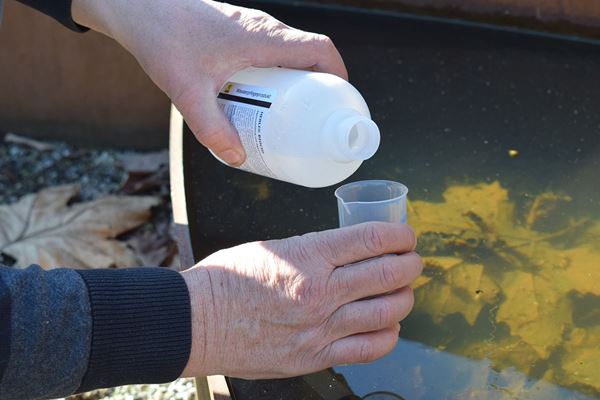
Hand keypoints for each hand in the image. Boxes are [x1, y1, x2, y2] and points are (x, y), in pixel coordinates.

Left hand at [71, 0, 347, 165]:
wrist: (137, 6)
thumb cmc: (163, 37)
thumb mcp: (187, 91)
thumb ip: (211, 128)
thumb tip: (236, 157)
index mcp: (264, 39)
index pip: (320, 50)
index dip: (339, 75)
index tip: (341, 101)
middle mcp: (264, 29)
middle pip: (311, 54)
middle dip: (320, 87)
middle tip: (315, 118)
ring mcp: (252, 27)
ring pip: (291, 53)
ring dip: (298, 81)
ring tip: (292, 114)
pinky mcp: (238, 31)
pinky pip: (273, 52)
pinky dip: (279, 74)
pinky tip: (261, 97)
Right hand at [180, 222, 421, 378]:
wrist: (196, 322)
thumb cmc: (227, 281)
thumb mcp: (273, 249)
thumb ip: (314, 252)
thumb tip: (348, 252)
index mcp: (307, 257)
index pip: (371, 239)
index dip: (399, 235)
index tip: (406, 236)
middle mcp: (319, 293)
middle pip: (388, 275)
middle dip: (410, 265)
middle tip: (412, 261)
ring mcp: (319, 328)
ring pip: (387, 313)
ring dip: (404, 298)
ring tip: (403, 291)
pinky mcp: (314, 356)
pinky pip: (369, 349)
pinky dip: (388, 335)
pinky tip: (388, 325)